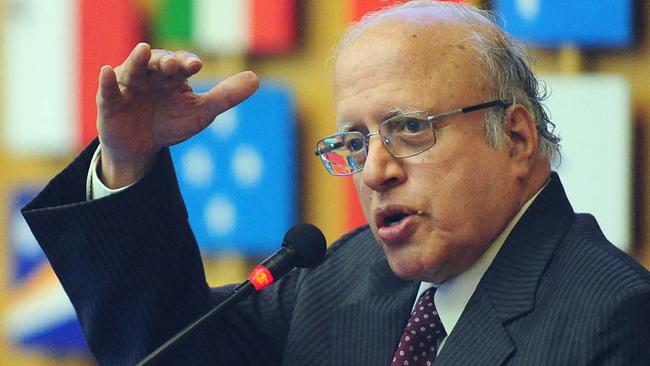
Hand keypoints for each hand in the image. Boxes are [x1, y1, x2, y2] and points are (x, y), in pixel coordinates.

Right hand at [96, 43, 258, 187]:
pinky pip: (107, 90)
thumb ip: (226, 96)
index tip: (196, 66)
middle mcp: (151, 74)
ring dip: (139, 60)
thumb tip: (256, 79)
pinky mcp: (109, 102)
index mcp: (173, 75)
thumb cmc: (171, 123)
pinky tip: (107, 71)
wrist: (141, 148)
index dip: (188, 63)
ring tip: (144, 51)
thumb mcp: (201, 112)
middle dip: (166, 62)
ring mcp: (129, 85)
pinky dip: (106, 81)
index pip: (182, 64)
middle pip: (158, 63)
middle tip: (173, 64)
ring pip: (134, 69)